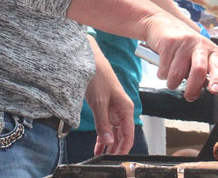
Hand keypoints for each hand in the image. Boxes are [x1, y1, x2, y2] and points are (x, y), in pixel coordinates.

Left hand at [85, 38, 134, 155]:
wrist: (89, 59)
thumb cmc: (98, 75)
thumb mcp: (99, 102)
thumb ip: (103, 123)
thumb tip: (108, 141)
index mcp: (126, 107)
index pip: (129, 133)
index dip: (124, 147)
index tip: (116, 157)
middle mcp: (122, 110)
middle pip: (122, 134)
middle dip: (115, 148)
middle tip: (106, 158)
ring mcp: (113, 109)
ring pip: (114, 131)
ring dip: (108, 143)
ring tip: (100, 154)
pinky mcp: (105, 107)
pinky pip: (106, 125)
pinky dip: (102, 135)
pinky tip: (98, 145)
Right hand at [144, 16, 217, 100]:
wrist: (165, 25)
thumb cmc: (186, 46)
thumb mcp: (203, 57)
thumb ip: (213, 72)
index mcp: (212, 51)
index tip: (215, 90)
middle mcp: (200, 45)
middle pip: (199, 70)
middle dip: (193, 88)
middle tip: (189, 96)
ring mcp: (184, 42)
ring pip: (177, 75)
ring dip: (173, 83)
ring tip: (173, 77)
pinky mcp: (169, 43)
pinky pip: (163, 70)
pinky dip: (162, 74)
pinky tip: (165, 65)